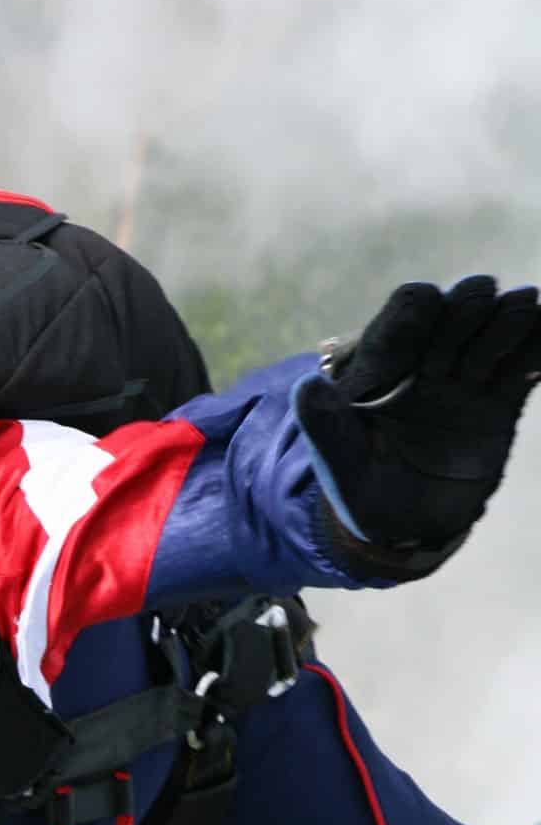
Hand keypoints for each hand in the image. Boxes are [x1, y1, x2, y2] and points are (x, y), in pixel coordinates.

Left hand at [295, 276, 540, 577]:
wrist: (406, 527)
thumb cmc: (363, 492)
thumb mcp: (340, 469)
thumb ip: (325, 428)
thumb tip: (306, 386)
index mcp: (387, 361)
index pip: (413, 302)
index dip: (426, 317)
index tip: (423, 365)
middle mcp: (431, 357)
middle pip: (468, 296)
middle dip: (471, 319)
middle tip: (458, 375)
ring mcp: (471, 373)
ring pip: (509, 314)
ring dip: (510, 328)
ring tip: (485, 380)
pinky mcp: (505, 398)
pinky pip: (535, 354)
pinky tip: (528, 372)